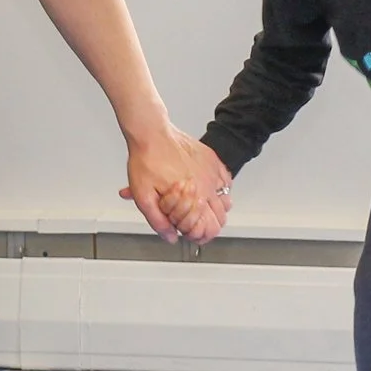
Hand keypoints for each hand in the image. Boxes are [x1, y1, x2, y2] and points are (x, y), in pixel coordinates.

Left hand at [120, 127, 232, 243]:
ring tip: (198, 208)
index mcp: (192, 198)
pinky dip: (221, 190)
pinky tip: (207, 189)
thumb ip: (157, 221)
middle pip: (220, 219)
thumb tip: (170, 237)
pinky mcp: (213, 160)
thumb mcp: (143, 197)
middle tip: (192, 223)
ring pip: (227, 202)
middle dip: (207, 225)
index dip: (198, 236)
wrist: (151, 134)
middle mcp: (207, 186)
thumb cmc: (146, 160)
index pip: (209, 229)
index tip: (187, 233)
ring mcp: (213, 173)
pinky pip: (227, 181)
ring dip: (214, 209)